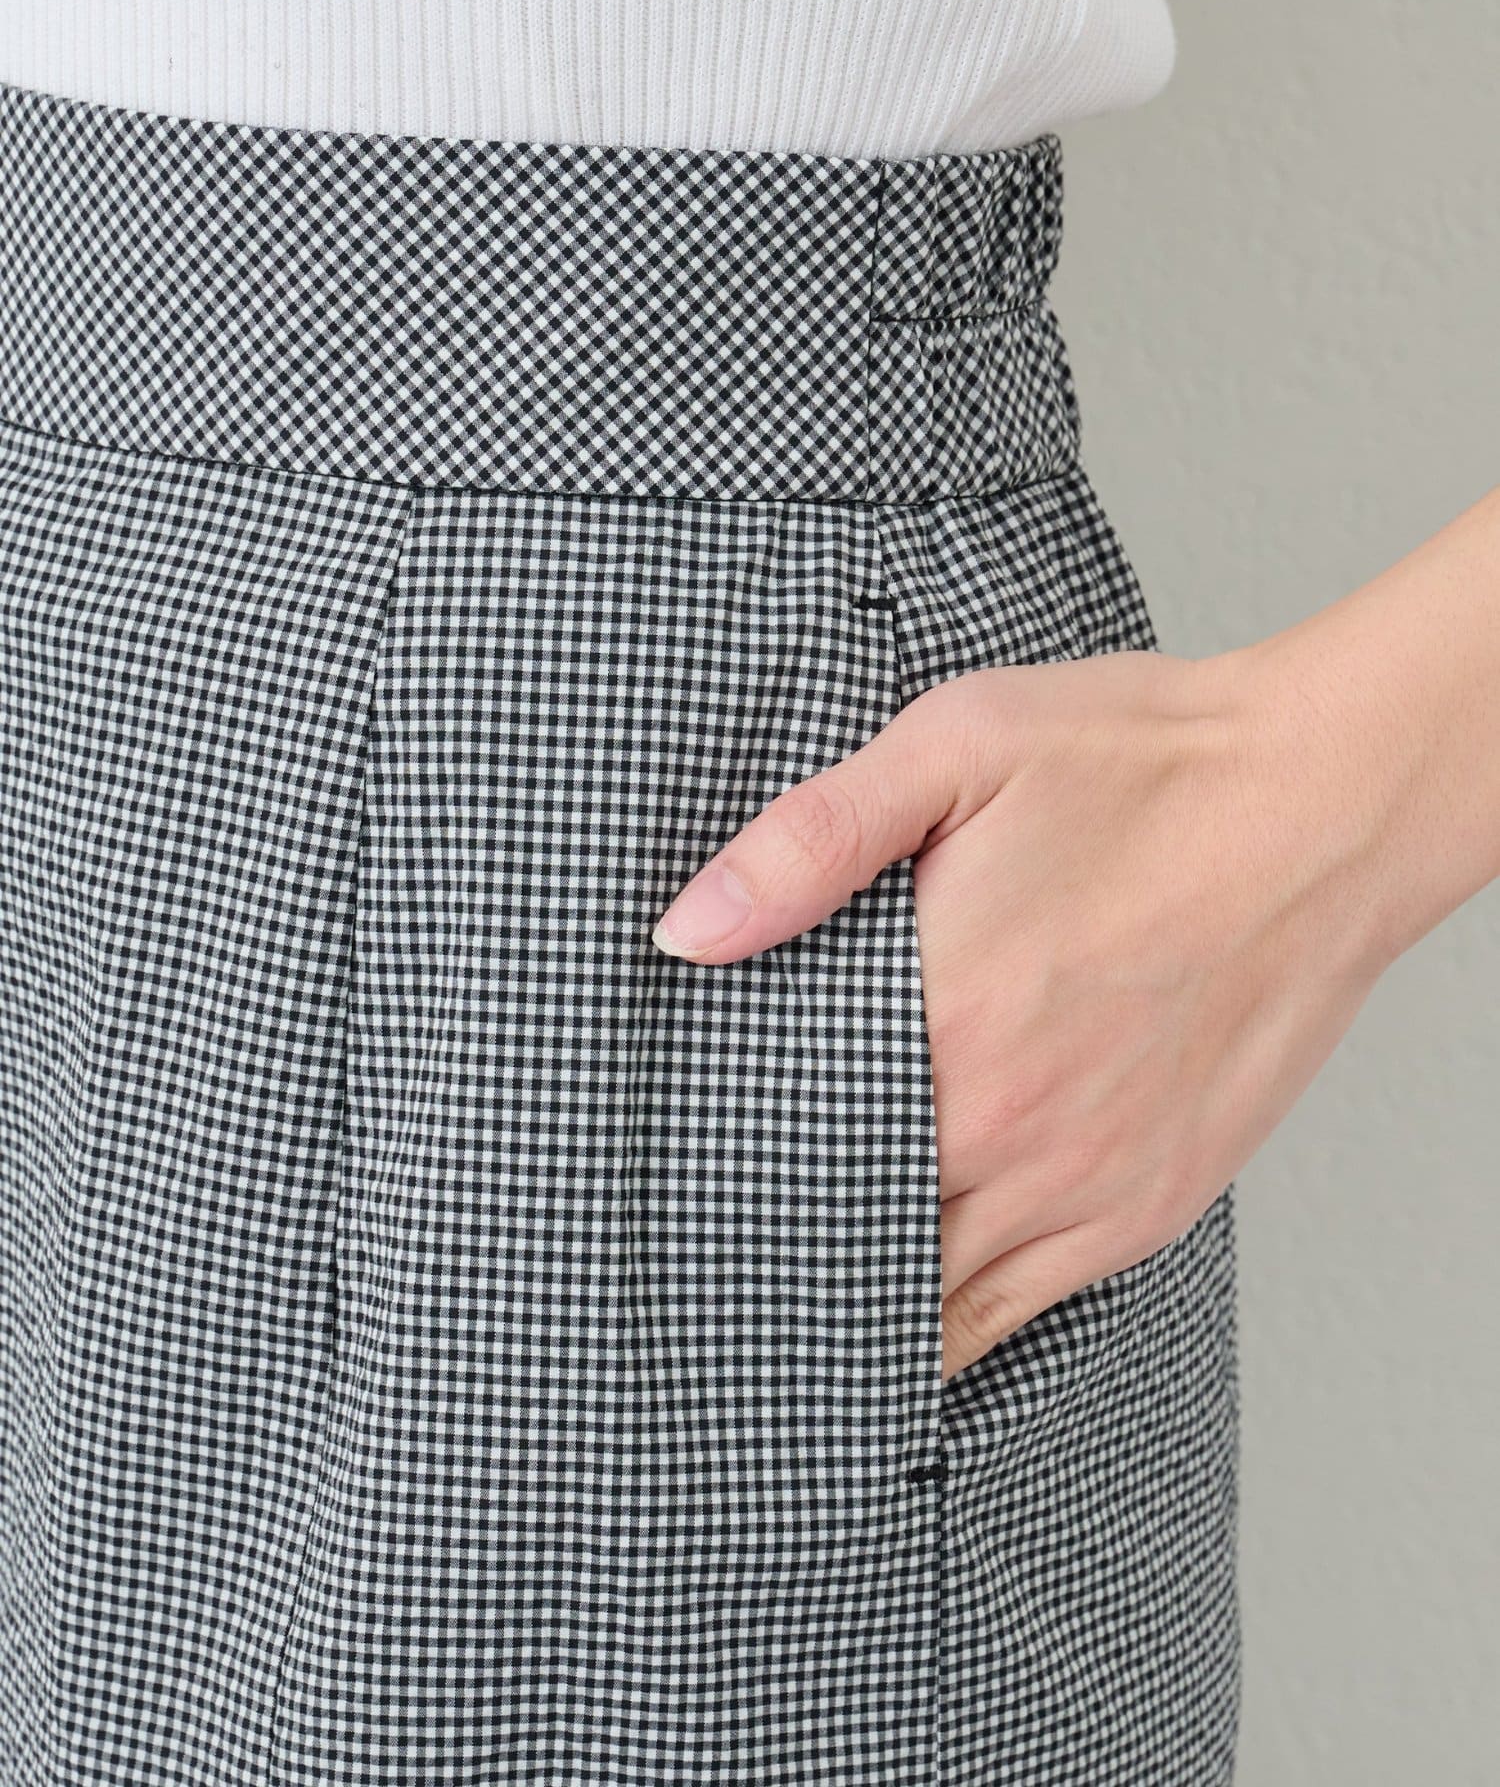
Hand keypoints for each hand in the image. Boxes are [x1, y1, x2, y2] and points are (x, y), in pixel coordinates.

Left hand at [651, 644, 1394, 1382]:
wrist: (1323, 804)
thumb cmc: (1144, 766)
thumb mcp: (958, 745)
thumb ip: (811, 843)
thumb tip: (686, 932)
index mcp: (943, 1019)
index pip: (783, 1144)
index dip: (716, 1175)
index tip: (673, 1189)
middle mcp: (1009, 1128)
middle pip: (845, 1234)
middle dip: (771, 1247)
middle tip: (708, 1259)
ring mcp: (1085, 1184)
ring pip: (929, 1303)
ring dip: (855, 1303)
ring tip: (785, 1310)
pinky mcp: (1148, 1205)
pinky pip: (1020, 1313)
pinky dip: (951, 1328)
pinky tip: (908, 1317)